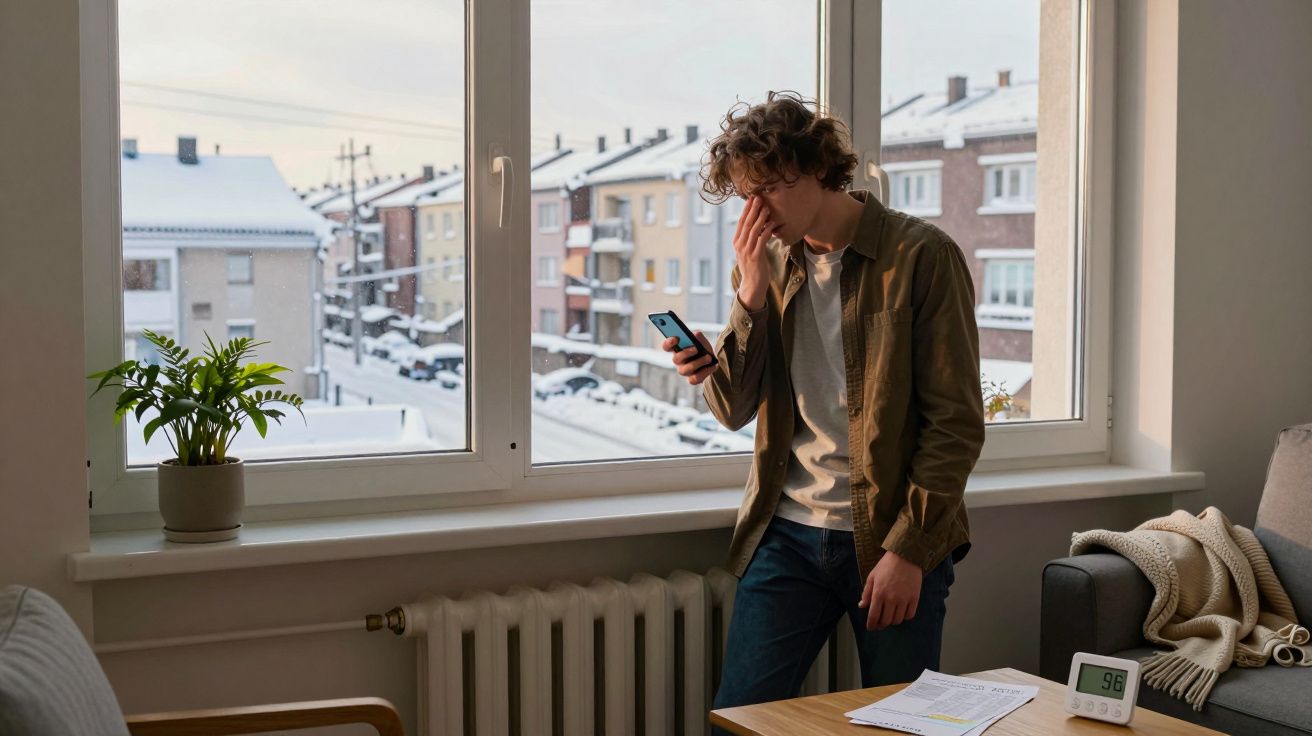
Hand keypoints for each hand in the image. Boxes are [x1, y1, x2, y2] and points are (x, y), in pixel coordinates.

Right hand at [662, 331, 716, 385]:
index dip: (668, 343)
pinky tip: (713, 366)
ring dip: (698, 363)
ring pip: (685, 370)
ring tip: (709, 358)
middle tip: (696, 349)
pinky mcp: (692, 379)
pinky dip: (705, 372)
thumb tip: (695, 335)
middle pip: (675, 359)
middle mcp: (678, 361)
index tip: (676, 338)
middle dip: (686, 353)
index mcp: (677, 349)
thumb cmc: (703, 350)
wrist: (713, 362)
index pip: (666, 347)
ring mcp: (684, 371)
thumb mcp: (702, 341)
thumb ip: (698, 336)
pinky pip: (695, 379)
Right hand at [733, 196, 777, 310]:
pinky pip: (761, 241)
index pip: (741, 222)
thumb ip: (751, 239)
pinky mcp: (755, 257)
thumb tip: (758, 226)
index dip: (746, 210)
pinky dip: (767, 231)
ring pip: (753, 230)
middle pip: (746, 224)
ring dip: (760, 218)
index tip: (751, 198)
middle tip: (758, 197)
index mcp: (737, 242)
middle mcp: (740, 245)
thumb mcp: (748, 251)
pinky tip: (772, 224)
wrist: (752, 285)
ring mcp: (747, 251)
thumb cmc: (753, 267)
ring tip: (766, 208)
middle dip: (752, 210)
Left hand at [858, 550, 922, 630]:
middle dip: (881, 624)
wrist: (905, 556)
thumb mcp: (872, 576)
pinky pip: (910, 615)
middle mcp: (891, 599)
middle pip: (886, 621)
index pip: (874, 616)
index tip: (871, 628)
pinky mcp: (915, 598)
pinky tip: (901, 612)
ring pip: (898, 620)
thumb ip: (866, 593)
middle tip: (880, 623)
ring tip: (890, 617)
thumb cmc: (886, 565)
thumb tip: (862, 606)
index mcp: (878, 593)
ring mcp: (904, 599)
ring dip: (893, 621)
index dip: (871, 625)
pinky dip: (905, 617)